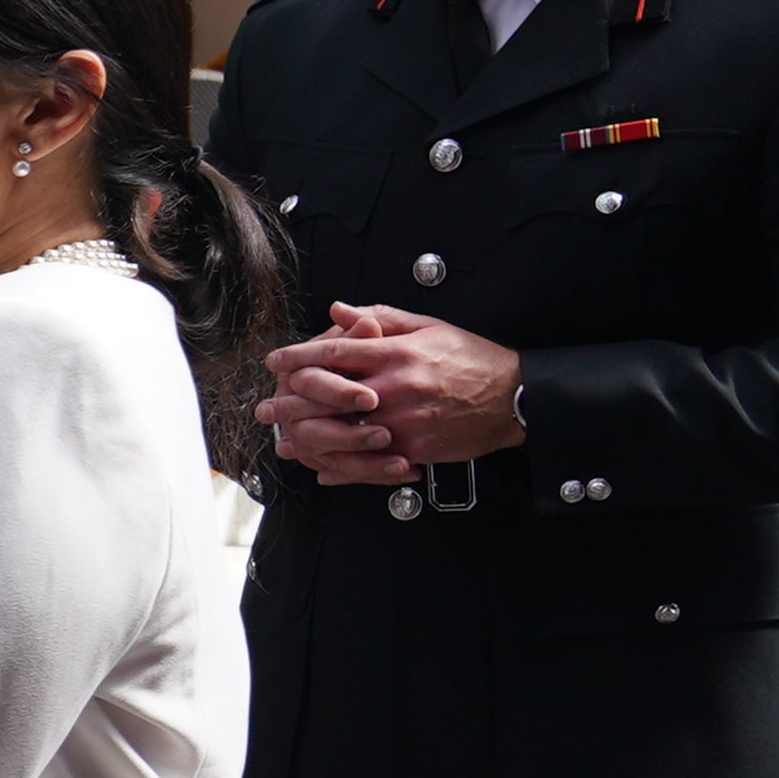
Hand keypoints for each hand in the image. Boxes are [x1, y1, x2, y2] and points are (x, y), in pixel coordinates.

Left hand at [270, 304, 530, 480]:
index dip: (297, 357)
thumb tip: (338, 310)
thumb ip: (380, 319)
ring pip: (341, 433)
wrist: (513, 396)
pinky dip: (340, 467)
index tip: (274, 361)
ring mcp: (403, 422)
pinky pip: (368, 463)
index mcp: (396, 353)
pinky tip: (320, 466)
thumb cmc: (471, 359)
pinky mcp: (414, 450)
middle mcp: (394, 387)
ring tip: (284, 440)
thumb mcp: (428, 327)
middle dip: (289, 402)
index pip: (333, 352)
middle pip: (326, 396)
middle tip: (265, 408)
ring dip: (306, 438)